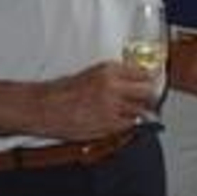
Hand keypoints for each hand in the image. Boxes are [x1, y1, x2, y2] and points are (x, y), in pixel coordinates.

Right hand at [34, 61, 157, 138]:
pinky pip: (130, 125)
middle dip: (151, 97)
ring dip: (142, 112)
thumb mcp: (92, 73)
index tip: (152, 83)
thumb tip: (133, 81)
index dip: (150, 80)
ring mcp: (111, 107)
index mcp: (109, 70)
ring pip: (141, 110)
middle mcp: (113, 87)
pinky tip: (123, 121)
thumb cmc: (62, 91)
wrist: (44, 107)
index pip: (143, 73)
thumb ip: (115, 77)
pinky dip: (130, 124)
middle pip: (148, 92)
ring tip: (139, 113)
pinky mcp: (107, 125)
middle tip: (150, 100)